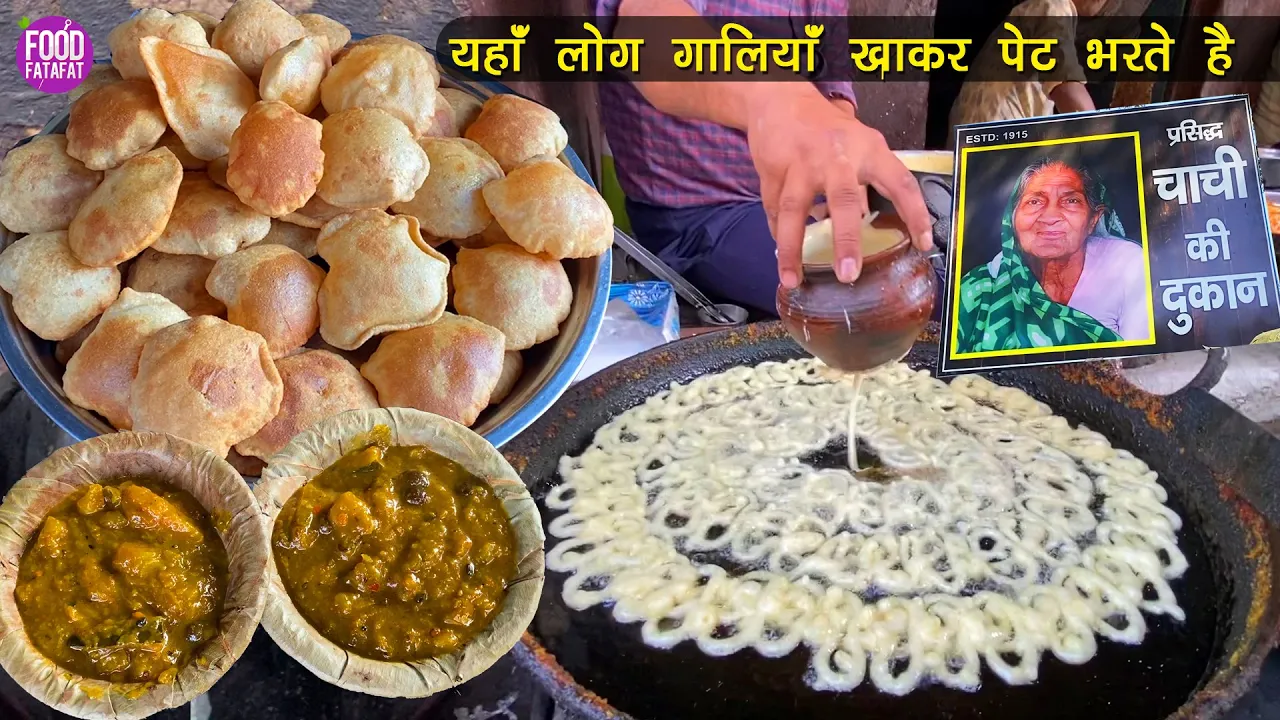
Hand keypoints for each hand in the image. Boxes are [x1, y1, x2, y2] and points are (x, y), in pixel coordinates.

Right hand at [746, 86, 932, 287]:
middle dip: (846, 240)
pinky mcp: (773, 169)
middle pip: (844, 199)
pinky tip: (783, 253)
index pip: (901, 183)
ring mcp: (801, 163)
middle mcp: (837, 156)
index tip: (923, 243)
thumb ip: (868, 180)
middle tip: (848, 274)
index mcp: (869, 150)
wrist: (780, 100)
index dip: (915, 213)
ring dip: (793, 248)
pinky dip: (778, 232)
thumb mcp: (859, 144)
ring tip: (792, 278)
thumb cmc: (827, 128)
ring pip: (795, 209)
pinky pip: (774, 208)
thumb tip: (875, 220)